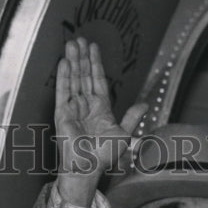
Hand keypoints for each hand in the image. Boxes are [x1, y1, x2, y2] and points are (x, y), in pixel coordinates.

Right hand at [55, 37, 146, 205]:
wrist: (89, 168)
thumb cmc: (105, 156)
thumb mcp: (124, 134)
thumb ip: (133, 117)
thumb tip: (145, 104)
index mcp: (100, 109)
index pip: (97, 81)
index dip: (96, 64)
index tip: (93, 47)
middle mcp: (86, 106)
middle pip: (84, 76)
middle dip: (82, 58)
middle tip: (80, 39)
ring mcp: (73, 108)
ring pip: (73, 80)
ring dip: (73, 62)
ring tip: (72, 44)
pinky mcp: (62, 113)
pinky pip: (63, 91)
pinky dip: (63, 77)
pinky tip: (64, 62)